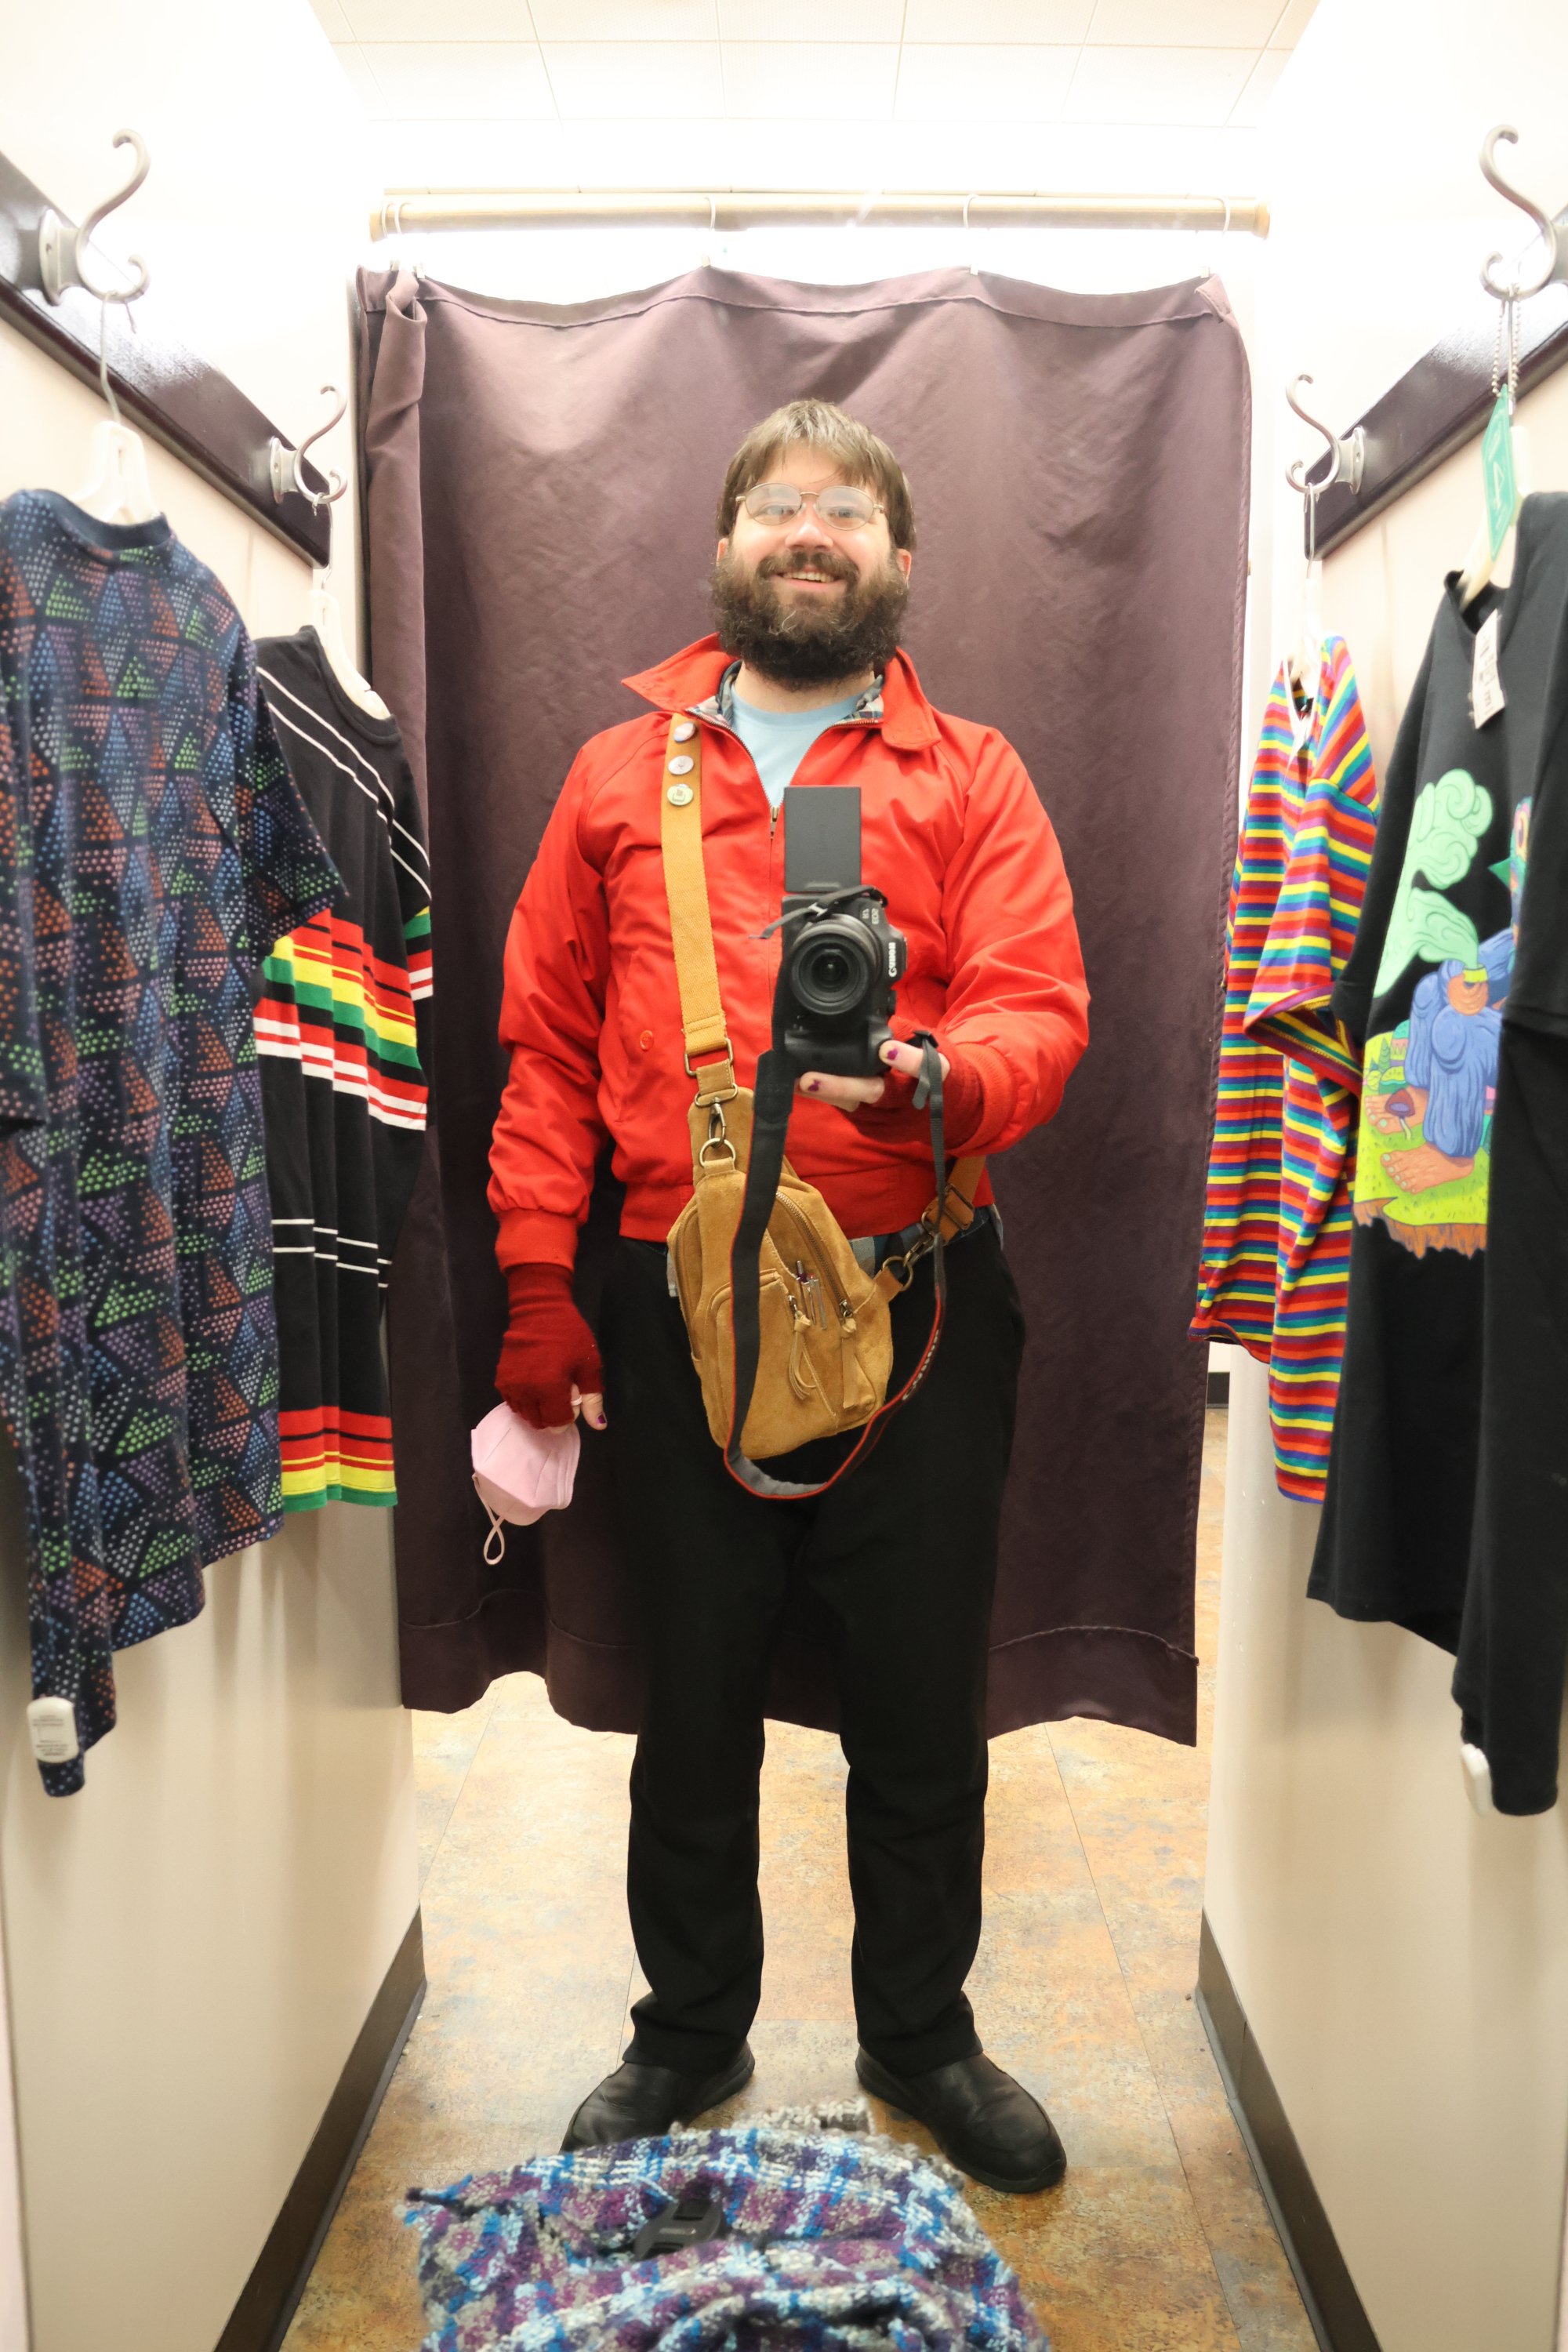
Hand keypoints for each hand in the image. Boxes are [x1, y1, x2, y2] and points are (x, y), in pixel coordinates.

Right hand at [496, 1263, 606, 1430]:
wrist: (539, 1311)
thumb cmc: (569, 1335)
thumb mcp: (588, 1365)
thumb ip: (593, 1398)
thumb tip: (599, 1425)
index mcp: (550, 1388)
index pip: (558, 1422)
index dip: (568, 1416)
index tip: (573, 1399)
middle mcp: (527, 1391)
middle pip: (540, 1421)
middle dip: (553, 1415)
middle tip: (561, 1393)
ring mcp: (511, 1386)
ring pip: (525, 1414)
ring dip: (538, 1409)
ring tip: (548, 1389)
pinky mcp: (501, 1379)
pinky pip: (513, 1402)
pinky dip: (524, 1401)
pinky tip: (534, 1386)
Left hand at [797, 1037, 950, 1116]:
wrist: (955, 1110)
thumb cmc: (939, 1068)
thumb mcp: (931, 1044)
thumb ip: (903, 1033)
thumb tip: (869, 1015)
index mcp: (938, 1075)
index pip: (926, 1068)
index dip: (906, 1061)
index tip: (886, 1050)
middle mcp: (915, 1103)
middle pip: (877, 1094)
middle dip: (841, 1087)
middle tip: (810, 1079)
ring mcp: (895, 1121)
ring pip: (857, 1107)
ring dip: (825, 1093)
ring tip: (797, 1079)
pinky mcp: (881, 1130)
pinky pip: (853, 1114)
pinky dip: (832, 1100)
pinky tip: (809, 1088)